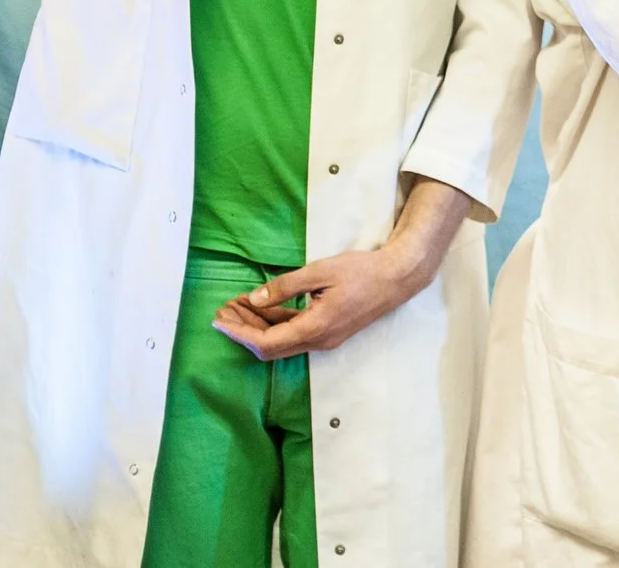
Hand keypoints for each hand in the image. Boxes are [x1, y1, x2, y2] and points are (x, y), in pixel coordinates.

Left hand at [211, 243, 429, 360]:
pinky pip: (295, 334)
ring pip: (282, 342)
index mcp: (315, 328)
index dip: (239, 333)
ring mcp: (325, 339)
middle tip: (225, 310)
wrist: (398, 277)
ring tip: (239, 305)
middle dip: (243, 331)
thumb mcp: (321, 271)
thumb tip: (255, 299)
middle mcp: (318, 341)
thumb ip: (286, 286)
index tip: (220, 320)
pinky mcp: (329, 332)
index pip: (266, 342)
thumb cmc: (363, 271)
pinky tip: (264, 306)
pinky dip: (275, 323)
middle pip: (270, 348)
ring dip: (258, 327)